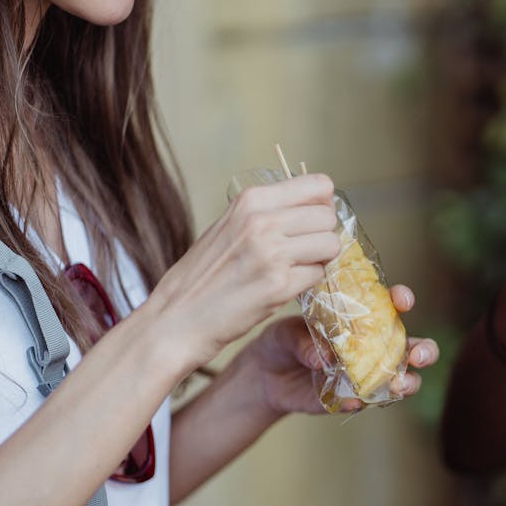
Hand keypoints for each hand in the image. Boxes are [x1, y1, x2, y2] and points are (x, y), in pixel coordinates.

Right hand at [148, 174, 341, 366]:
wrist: (175, 319)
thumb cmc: (203, 275)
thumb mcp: (231, 226)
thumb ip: (269, 213)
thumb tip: (318, 209)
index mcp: (251, 200)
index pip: (319, 186)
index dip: (323, 206)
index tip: (312, 223)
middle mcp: (262, 221)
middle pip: (328, 217)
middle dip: (323, 236)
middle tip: (304, 253)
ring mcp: (272, 253)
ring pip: (330, 245)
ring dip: (319, 260)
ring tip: (294, 269)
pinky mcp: (279, 285)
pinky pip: (318, 275)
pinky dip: (307, 283)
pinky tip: (283, 288)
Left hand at [240, 284, 438, 415]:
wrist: (264, 375)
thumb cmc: (283, 340)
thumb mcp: (287, 332)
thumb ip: (304, 340)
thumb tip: (323, 357)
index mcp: (363, 318)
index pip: (392, 305)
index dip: (402, 300)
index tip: (402, 300)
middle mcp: (373, 346)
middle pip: (412, 347)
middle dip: (424, 350)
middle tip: (418, 354)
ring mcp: (366, 375)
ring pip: (401, 379)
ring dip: (407, 381)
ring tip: (399, 383)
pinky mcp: (350, 399)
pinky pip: (364, 402)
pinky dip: (362, 401)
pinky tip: (354, 399)